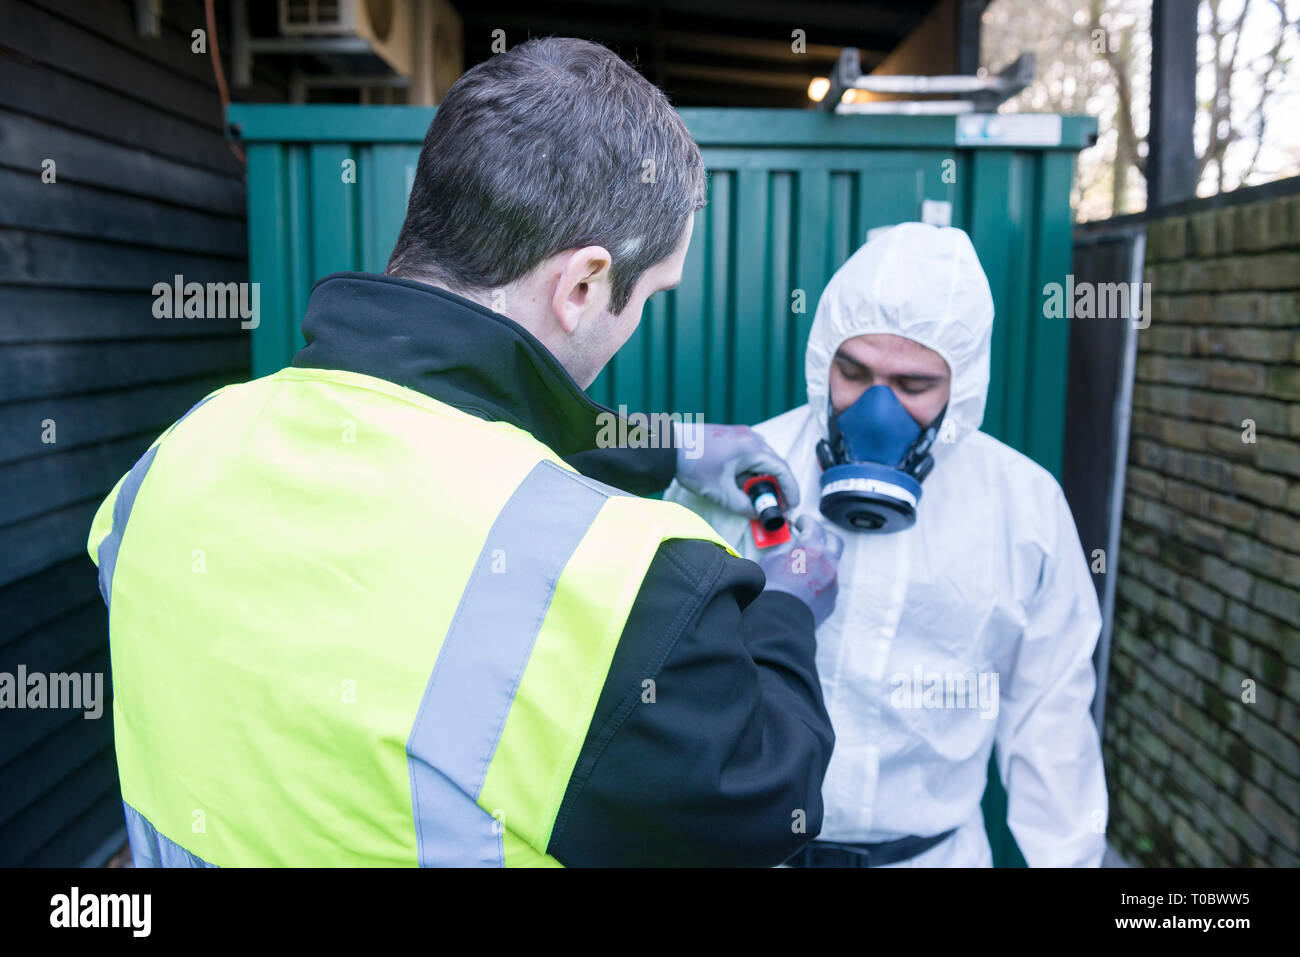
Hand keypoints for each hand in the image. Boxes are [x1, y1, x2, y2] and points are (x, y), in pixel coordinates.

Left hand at [673, 422, 800, 515]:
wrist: (667, 446)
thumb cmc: (694, 465)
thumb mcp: (721, 492)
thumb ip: (743, 506)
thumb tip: (757, 514)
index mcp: (753, 448)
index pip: (782, 469)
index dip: (790, 489)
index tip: (792, 505)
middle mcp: (751, 437)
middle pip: (774, 464)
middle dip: (777, 486)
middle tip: (776, 505)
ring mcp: (740, 435)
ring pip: (761, 459)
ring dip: (762, 478)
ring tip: (758, 498)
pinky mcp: (730, 437)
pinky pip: (749, 455)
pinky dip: (751, 470)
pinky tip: (743, 484)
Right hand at [758, 516, 843, 627]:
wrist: (778, 623)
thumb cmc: (771, 591)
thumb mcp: (770, 560)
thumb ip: (784, 548)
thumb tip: (790, 546)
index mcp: (812, 549)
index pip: (814, 526)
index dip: (806, 521)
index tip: (801, 522)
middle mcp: (828, 564)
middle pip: (834, 541)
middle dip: (823, 536)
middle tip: (810, 536)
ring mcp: (832, 583)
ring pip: (832, 563)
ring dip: (822, 558)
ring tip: (805, 563)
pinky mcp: (831, 599)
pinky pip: (829, 582)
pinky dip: (820, 578)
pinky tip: (806, 582)